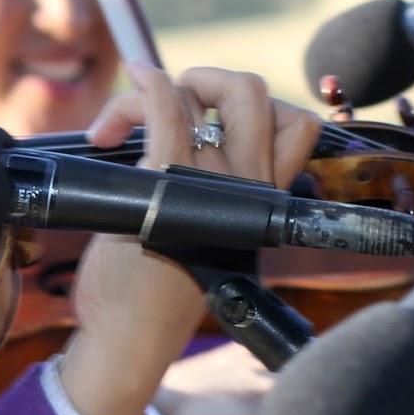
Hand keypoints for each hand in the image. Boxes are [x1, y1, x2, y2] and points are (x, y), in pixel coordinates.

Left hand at [62, 65, 321, 414]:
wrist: (129, 336)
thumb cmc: (152, 288)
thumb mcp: (193, 234)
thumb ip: (202, 191)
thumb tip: (181, 138)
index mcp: (260, 199)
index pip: (297, 126)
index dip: (257, 104)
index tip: (207, 120)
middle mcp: (245, 188)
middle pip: (254, 92)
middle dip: (208, 79)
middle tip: (166, 105)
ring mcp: (208, 186)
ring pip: (199, 97)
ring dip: (151, 93)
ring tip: (116, 127)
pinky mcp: (162, 187)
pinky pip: (166, 112)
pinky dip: (146, 89)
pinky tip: (133, 86)